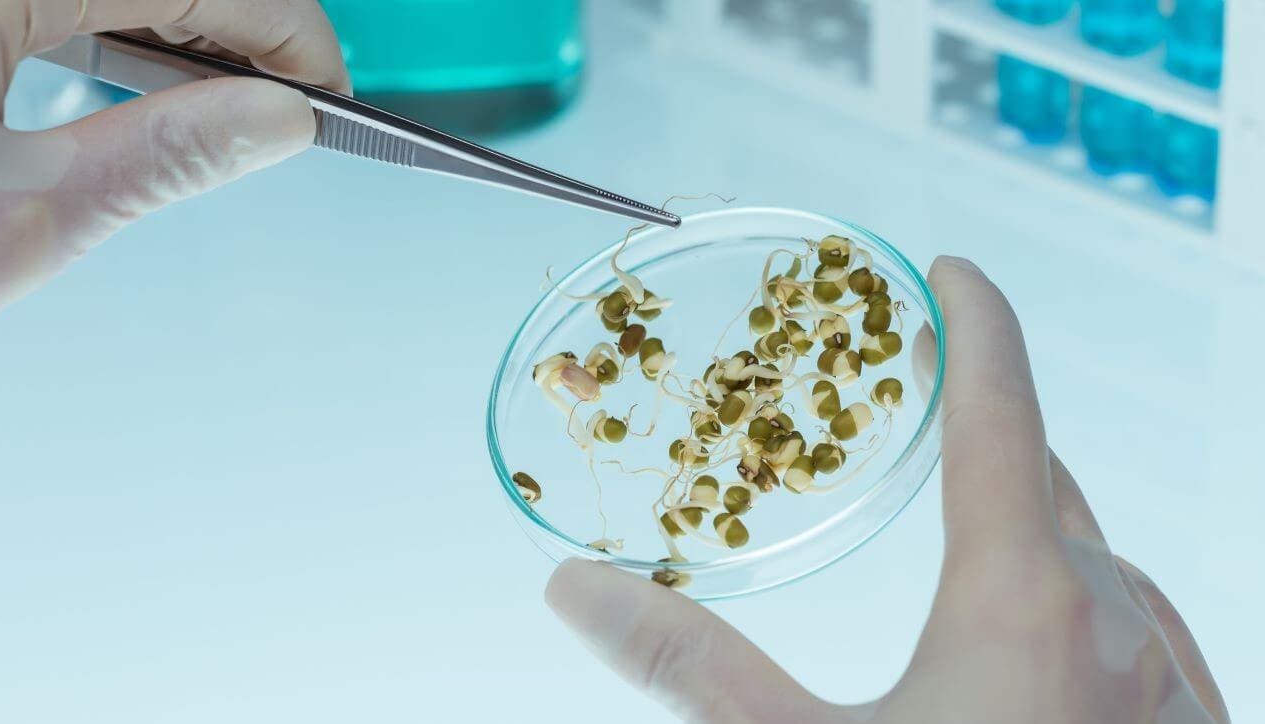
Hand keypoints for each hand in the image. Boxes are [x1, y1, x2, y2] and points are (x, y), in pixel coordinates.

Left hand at [0, 0, 349, 322]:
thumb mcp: (21, 217)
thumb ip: (158, 158)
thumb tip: (274, 121)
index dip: (286, 30)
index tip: (325, 94)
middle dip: (242, 31)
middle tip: (280, 110)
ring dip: (181, 31)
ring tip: (217, 106)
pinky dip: (117, 27)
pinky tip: (140, 78)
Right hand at [545, 257, 1229, 723]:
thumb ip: (688, 670)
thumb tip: (577, 590)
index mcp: (1026, 598)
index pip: (1000, 406)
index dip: (975, 319)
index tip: (949, 270)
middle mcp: (1121, 618)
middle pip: (1047, 474)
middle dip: (986, 422)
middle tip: (927, 395)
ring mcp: (1175, 677)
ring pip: (1098, 554)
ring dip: (1034, 516)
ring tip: (973, 513)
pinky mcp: (1193, 722)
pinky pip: (1137, 620)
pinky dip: (1080, 592)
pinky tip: (1047, 634)